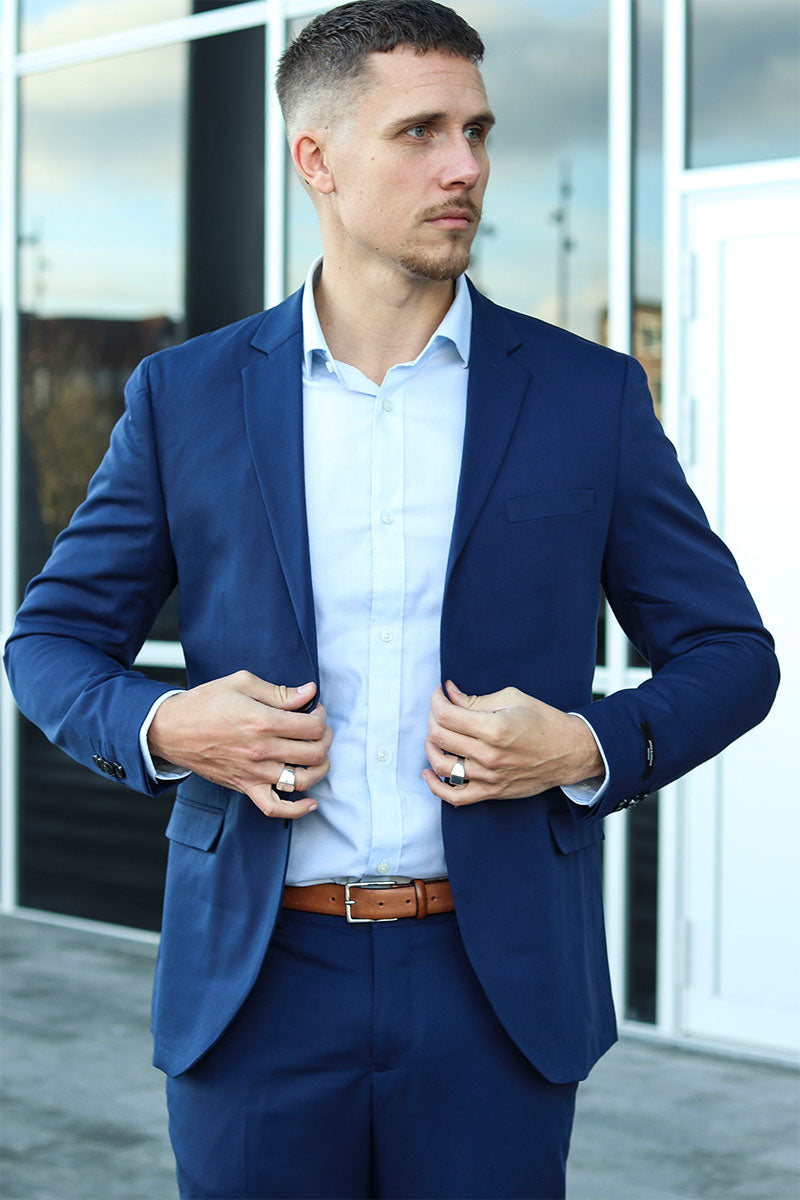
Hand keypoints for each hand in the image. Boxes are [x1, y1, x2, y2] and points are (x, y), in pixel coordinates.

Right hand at [148, 672, 331, 819]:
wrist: (172, 729)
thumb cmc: (205, 703)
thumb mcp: (242, 683)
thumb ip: (279, 692)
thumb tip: (309, 693)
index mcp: (262, 722)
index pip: (312, 727)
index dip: (321, 717)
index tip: (315, 711)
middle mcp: (261, 750)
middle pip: (313, 753)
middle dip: (325, 739)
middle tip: (319, 730)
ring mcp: (254, 772)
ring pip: (302, 780)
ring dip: (320, 768)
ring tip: (318, 756)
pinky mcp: (245, 787)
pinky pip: (275, 808)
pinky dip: (296, 810)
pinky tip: (310, 802)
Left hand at [422, 680, 602, 806]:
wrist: (569, 751)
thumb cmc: (543, 721)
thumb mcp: (512, 699)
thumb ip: (476, 699)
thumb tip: (448, 693)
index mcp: (495, 728)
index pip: (446, 715)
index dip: (436, 700)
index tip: (440, 694)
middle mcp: (489, 755)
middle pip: (439, 737)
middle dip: (433, 718)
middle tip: (440, 710)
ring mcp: (489, 777)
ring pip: (441, 765)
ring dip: (430, 746)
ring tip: (435, 735)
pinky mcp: (492, 792)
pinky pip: (456, 796)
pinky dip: (436, 787)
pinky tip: (429, 772)